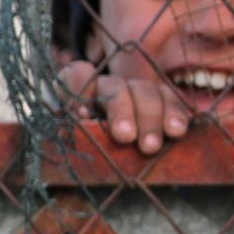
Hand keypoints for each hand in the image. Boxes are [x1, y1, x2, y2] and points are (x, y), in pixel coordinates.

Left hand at [61, 56, 189, 155]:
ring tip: (150, 145)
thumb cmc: (75, 148)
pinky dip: (175, 115)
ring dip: (151, 117)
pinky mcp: (161, 104)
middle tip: (125, 137)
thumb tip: (72, 114)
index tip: (80, 115)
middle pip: (116, 87)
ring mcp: (135, 93)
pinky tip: (176, 131)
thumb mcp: (57, 139)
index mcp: (77, 91)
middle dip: (122, 111)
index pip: (77, 75)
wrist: (102, 159)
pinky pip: (171, 101)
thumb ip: (61, 123)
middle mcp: (106, 87)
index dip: (79, 88)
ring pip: (146, 92)